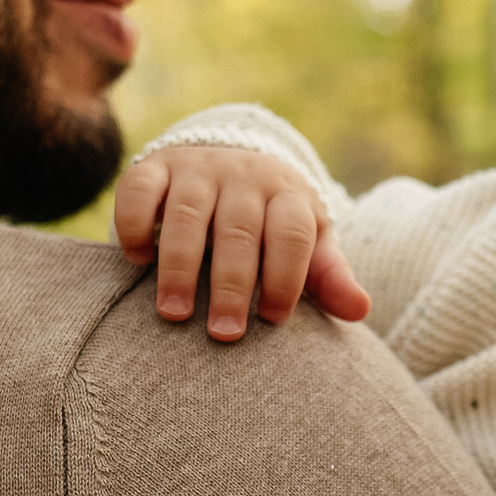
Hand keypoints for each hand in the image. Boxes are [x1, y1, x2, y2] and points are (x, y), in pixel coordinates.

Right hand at [113, 146, 370, 340]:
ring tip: (174, 314)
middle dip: (232, 284)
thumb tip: (361, 311)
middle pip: (240, 230)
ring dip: (179, 266)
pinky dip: (135, 225)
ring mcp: (198, 169)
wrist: (231, 161)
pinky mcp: (156, 167)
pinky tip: (137, 262)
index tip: (273, 319)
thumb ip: (329, 277)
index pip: (292, 233)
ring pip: (188, 214)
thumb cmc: (273, 222)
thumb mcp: (308, 243)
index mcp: (288, 195)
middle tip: (225, 334)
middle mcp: (244, 176)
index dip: (285, 276)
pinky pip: (140, 190)